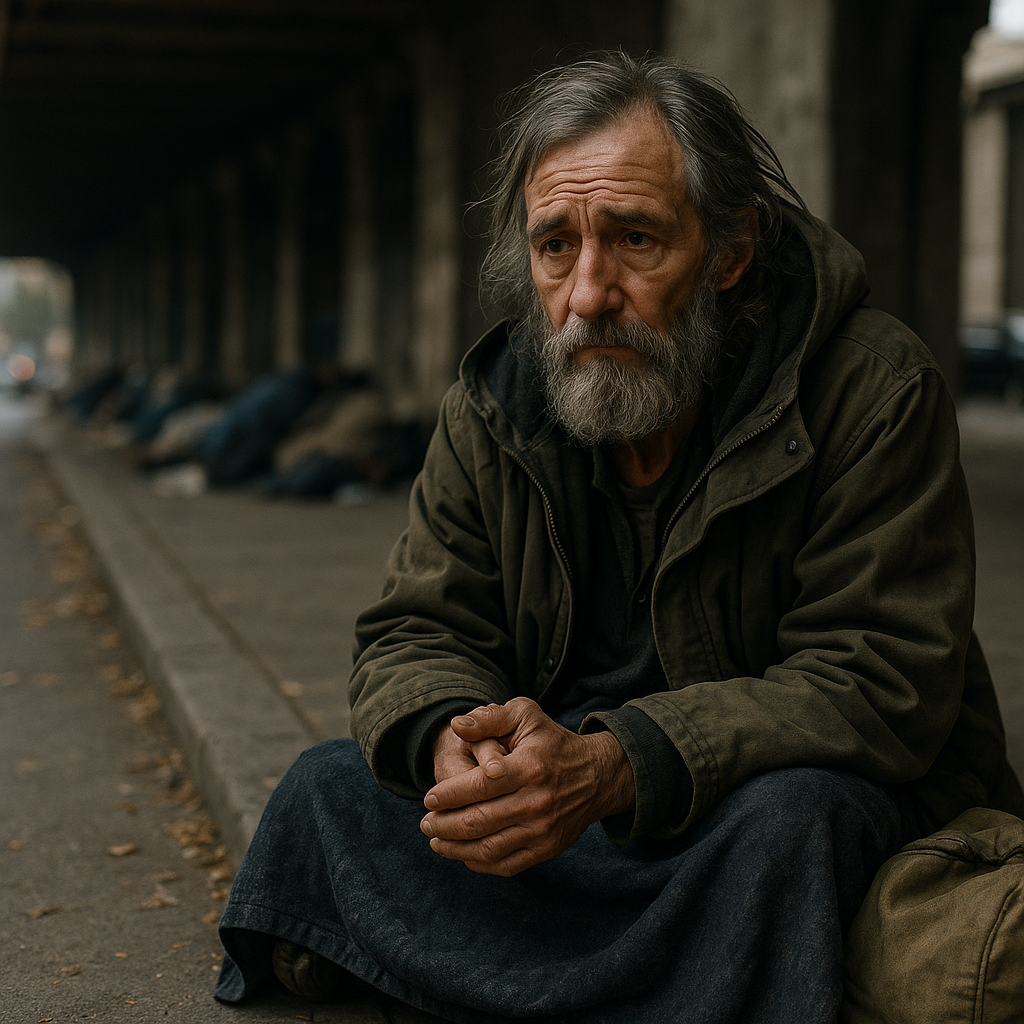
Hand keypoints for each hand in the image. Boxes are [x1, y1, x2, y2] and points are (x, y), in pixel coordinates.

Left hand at [420, 697, 634, 875]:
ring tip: (436, 841)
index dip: (449, 795)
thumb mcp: (526, 716)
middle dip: (443, 825)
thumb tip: (456, 725)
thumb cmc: (552, 743)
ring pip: (488, 848)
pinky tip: (463, 854)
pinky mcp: (547, 849)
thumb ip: (489, 718)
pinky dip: (479, 863)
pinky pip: (506, 864)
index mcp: (528, 767)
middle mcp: (536, 802)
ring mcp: (542, 830)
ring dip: (454, 848)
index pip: (479, 786)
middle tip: (426, 822)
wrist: (597, 776)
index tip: (429, 798)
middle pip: (477, 821)